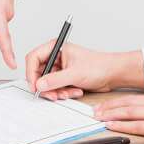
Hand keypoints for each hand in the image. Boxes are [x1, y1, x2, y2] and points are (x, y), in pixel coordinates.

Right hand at [25, 43, 143, 99]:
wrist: (113, 75)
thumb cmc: (98, 66)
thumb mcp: (74, 73)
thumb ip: (55, 80)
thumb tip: (39, 84)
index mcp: (55, 48)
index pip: (33, 58)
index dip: (31, 73)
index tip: (35, 86)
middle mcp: (56, 57)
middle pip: (39, 73)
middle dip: (46, 86)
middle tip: (52, 95)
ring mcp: (60, 69)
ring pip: (48, 83)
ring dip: (57, 91)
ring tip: (68, 93)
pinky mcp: (65, 78)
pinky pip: (57, 88)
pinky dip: (64, 92)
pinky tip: (76, 91)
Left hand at [93, 94, 143, 143]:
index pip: (135, 98)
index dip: (118, 101)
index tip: (106, 104)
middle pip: (128, 103)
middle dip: (110, 106)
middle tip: (94, 110)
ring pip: (129, 112)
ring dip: (111, 114)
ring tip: (98, 117)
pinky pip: (139, 126)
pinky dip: (123, 125)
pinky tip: (112, 126)